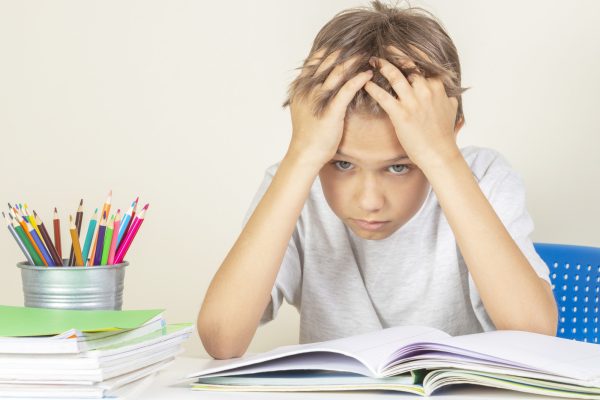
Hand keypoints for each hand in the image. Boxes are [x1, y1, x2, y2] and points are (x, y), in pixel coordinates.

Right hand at [287, 49, 372, 169]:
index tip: (344, 44)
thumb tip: (316, 82)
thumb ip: (308, 92)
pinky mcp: (331, 110)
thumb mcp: (302, 107)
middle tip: (360, 44)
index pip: (314, 60)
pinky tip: (368, 73)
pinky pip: (347, 89)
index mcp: (300, 86)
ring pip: (338, 72)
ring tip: (368, 54)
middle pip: (327, 61)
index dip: (329, 50)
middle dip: (344, 51)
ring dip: (354, 61)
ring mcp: (318, 99)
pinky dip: (359, 79)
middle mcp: (308, 89)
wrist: (305, 153)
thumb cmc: (307, 133)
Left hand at [364, 47, 460, 169]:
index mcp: (437, 87)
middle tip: (381, 48)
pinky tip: (365, 83)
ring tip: (371, 61)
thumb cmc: (444, 134)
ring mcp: (413, 102)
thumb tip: (449, 94)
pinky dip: (372, 88)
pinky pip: (383, 96)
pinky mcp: (401, 114)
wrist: (439, 154)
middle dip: (393, 54)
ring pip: (395, 76)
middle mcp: (426, 90)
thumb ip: (448, 98)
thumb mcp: (451, 110)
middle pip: (408, 64)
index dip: (411, 52)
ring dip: (381, 66)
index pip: (424, 62)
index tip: (400, 46)